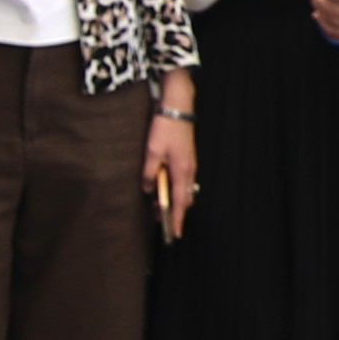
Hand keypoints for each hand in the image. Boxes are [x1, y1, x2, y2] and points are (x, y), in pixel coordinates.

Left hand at [145, 107, 197, 237]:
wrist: (177, 106)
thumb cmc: (166, 127)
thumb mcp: (152, 151)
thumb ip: (149, 172)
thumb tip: (148, 189)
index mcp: (182, 171)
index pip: (179, 202)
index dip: (176, 218)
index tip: (175, 233)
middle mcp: (189, 169)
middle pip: (184, 198)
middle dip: (175, 212)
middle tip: (165, 224)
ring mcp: (189, 163)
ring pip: (183, 188)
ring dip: (174, 199)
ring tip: (160, 208)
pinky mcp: (186, 157)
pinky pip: (182, 179)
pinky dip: (174, 188)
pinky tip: (164, 188)